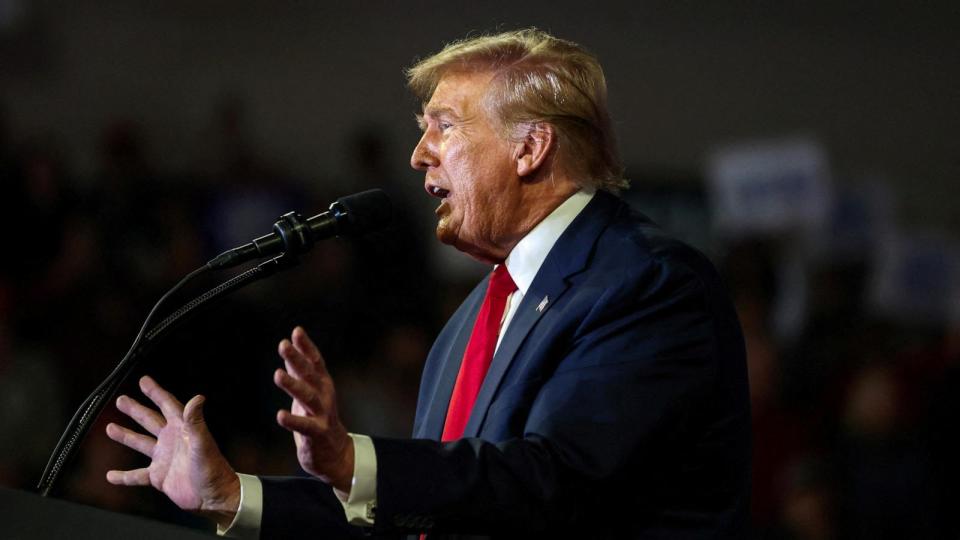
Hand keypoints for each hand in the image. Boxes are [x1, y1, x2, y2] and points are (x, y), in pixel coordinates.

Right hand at [105, 376, 240, 528]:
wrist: (212, 496)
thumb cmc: (212, 468)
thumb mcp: (202, 442)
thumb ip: (196, 421)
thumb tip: (198, 398)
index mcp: (182, 429)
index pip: (167, 405)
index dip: (155, 392)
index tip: (144, 381)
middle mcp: (171, 441)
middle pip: (150, 420)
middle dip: (136, 409)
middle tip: (121, 400)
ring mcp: (164, 458)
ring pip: (140, 443)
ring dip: (126, 436)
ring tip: (110, 428)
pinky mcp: (159, 476)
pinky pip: (137, 476)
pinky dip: (124, 476)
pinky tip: (111, 475)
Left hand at [274, 326, 353, 492]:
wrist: (335, 452)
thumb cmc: (317, 418)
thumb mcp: (308, 391)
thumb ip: (298, 371)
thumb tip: (288, 346)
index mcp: (322, 384)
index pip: (315, 361)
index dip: (306, 346)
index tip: (296, 331)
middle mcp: (325, 395)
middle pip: (310, 374)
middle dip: (297, 359)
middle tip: (283, 345)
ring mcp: (322, 414)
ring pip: (308, 397)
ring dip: (293, 385)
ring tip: (278, 375)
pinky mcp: (317, 433)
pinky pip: (304, 426)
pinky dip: (292, 420)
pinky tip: (280, 415)